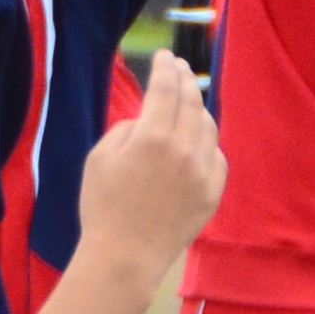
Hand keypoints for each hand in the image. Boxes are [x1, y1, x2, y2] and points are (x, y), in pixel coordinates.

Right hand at [73, 48, 223, 268]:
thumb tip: (145, 121)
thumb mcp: (98, 160)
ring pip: (208, 126)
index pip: (164, 88)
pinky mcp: (212, 192)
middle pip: (191, 101)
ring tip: (189, 102)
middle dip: (186, 79)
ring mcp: (202, 171)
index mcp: (151, 138)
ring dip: (199, 108)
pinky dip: (207, 142)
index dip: (165, 67)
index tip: (165, 56)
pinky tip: (197, 141)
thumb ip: (124, 130)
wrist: (125, 257)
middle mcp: (183, 149)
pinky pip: (216, 155)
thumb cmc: (103, 208)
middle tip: (180, 67)